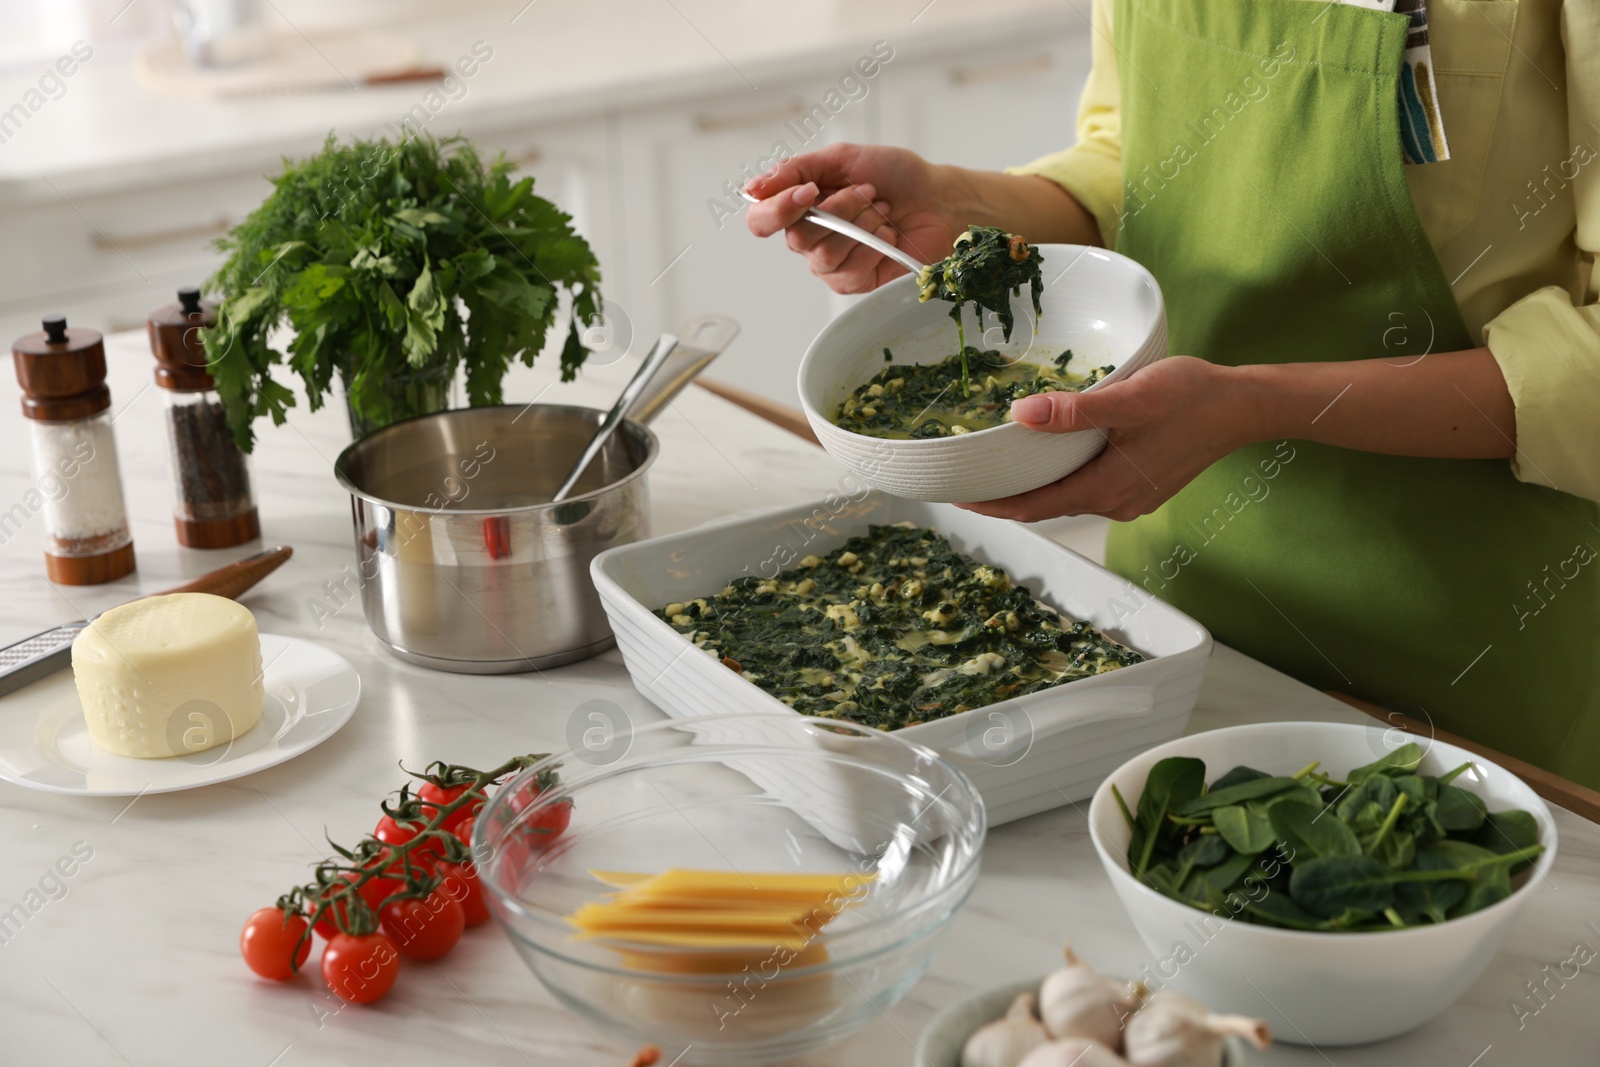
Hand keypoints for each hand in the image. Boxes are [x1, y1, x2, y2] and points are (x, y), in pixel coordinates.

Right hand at [744, 144, 961, 293]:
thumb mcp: (843, 158)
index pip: (761, 219)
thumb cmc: (896, 176)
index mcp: (800, 205)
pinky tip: (886, 236)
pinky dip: (872, 248)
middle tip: (868, 192)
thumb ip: (796, 170)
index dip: (777, 209)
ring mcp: (831, 264)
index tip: (808, 191)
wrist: (939, 199)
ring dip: (860, 226)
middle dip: (839, 209)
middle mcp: (810, 237)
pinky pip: (848, 273)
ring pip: (823, 255)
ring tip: (883, 212)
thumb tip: (752, 189)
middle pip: (796, 237)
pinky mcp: (855, 283)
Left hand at [956, 357, 1251, 521]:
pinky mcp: (1143, 486)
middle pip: (1048, 507)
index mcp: (1107, 488)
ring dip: (1036, 488)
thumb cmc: (1193, 397)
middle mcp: (1117, 502)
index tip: (960, 499)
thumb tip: (1023, 415)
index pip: (1035, 507)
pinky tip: (1052, 460)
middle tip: (970, 483)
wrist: (1244, 405)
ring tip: (1001, 471)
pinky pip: (1091, 489)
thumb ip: (1075, 411)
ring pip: (1070, 497)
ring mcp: (1132, 498)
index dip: (994, 505)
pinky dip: (1064, 479)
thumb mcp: (1130, 398)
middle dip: (1008, 498)